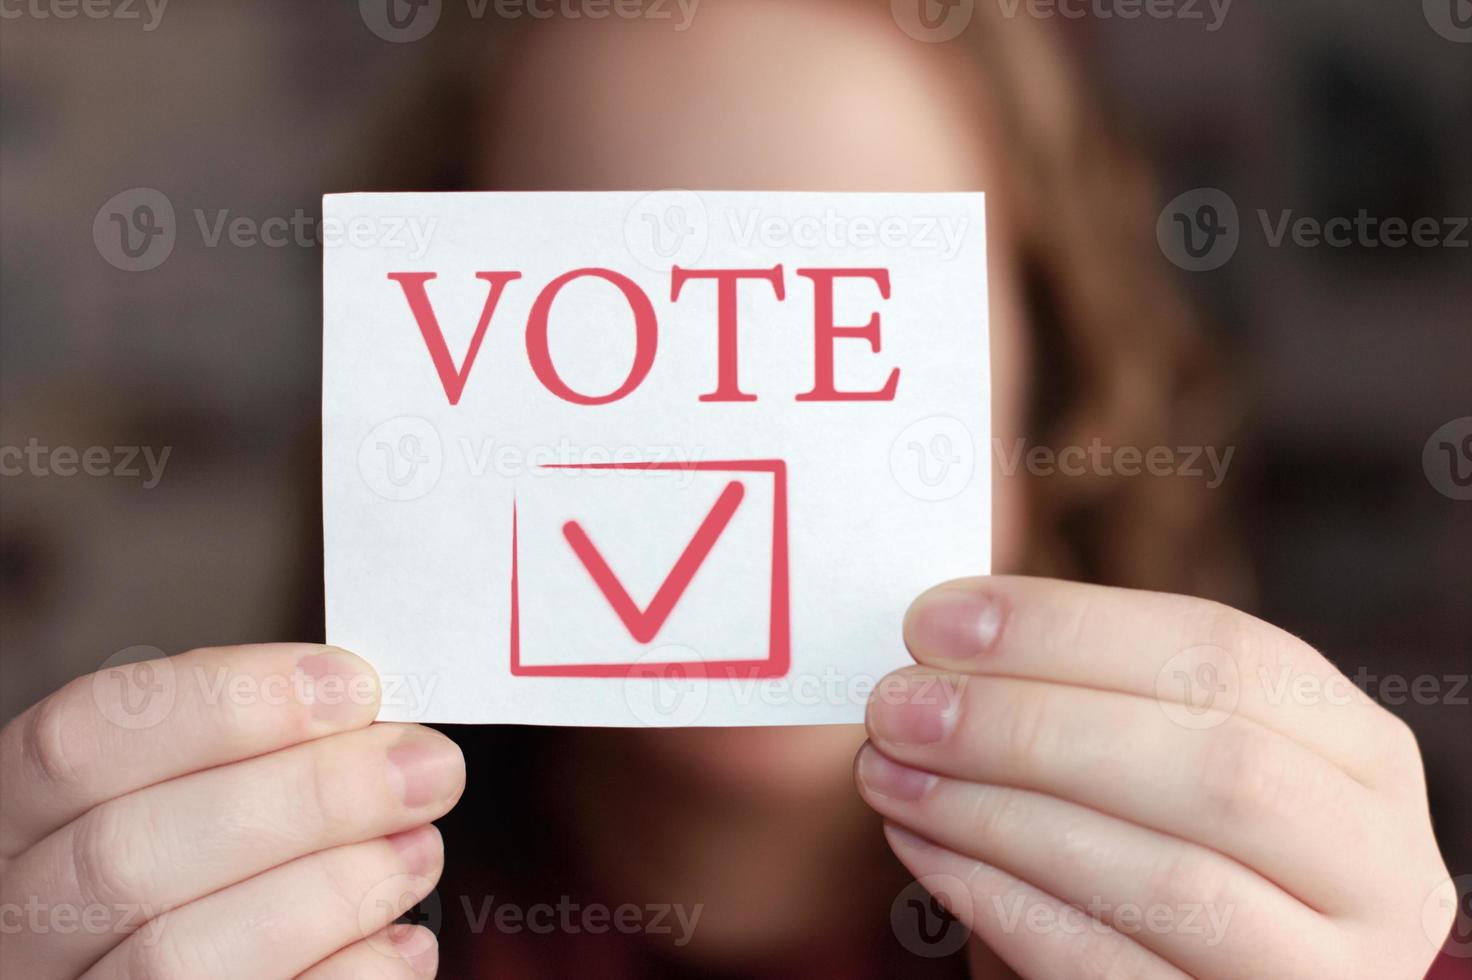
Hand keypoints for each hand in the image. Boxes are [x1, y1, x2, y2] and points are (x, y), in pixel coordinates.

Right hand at [0, 644, 464, 978]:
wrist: (213, 961)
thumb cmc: (205, 858)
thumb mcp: (190, 786)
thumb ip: (254, 751)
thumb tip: (375, 725)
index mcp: (20, 815)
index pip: (80, 738)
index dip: (225, 702)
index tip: (354, 686)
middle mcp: (19, 923)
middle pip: (133, 852)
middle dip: (309, 797)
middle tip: (427, 768)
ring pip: (180, 956)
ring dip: (334, 889)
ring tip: (418, 850)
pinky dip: (349, 975)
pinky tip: (397, 939)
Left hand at [858, 577, 1453, 978]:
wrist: (1174, 968)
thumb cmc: (1149, 834)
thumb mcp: (1148, 749)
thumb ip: (1083, 688)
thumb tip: (948, 623)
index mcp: (1357, 754)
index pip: (1228, 655)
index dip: (1070, 631)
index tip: (936, 621)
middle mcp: (1378, 866)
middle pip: (1212, 767)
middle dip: (1028, 726)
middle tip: (897, 704)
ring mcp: (1328, 973)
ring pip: (1171, 881)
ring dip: (999, 815)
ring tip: (891, 773)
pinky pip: (1115, 973)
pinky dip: (1003, 902)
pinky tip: (925, 850)